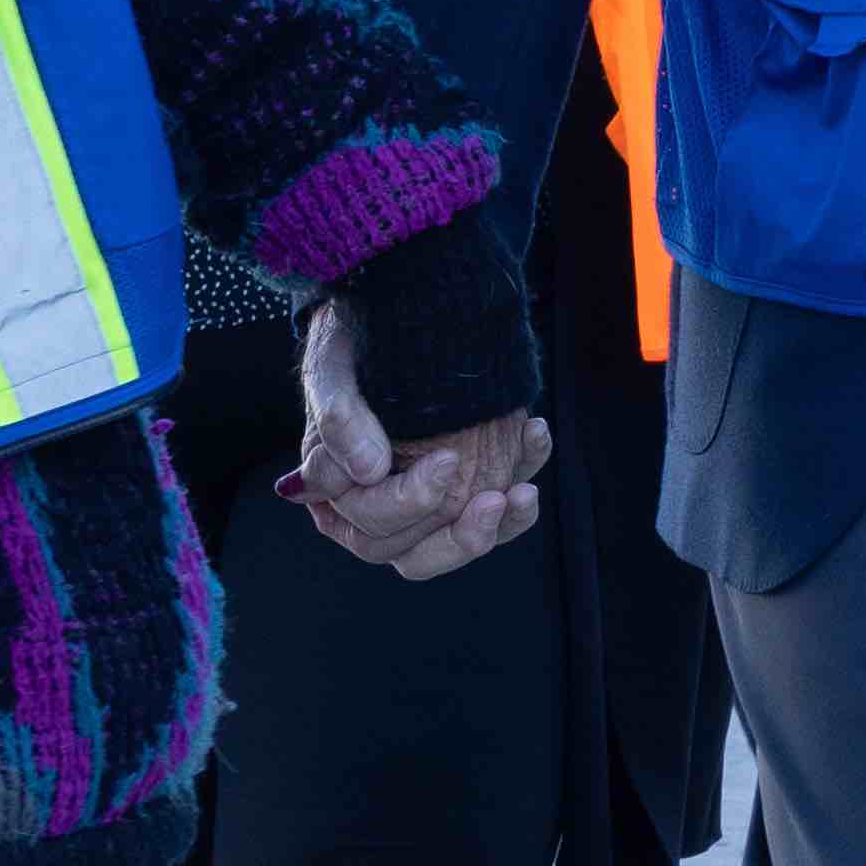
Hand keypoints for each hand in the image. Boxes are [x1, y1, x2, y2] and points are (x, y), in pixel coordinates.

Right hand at [295, 294, 547, 579]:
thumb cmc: (346, 342)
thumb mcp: (331, 368)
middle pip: (415, 555)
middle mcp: (374, 510)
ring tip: (524, 493)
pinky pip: (498, 506)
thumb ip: (338, 417)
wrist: (383, 311)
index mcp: (334, 494)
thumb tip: (369, 470)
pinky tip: (535, 434)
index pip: (371, 527)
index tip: (448, 462)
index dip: (409, 505)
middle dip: (459, 535)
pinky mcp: (465, 484)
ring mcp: (423, 504)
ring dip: (497, 528)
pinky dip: (522, 475)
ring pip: (456, 545)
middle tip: (494, 497)